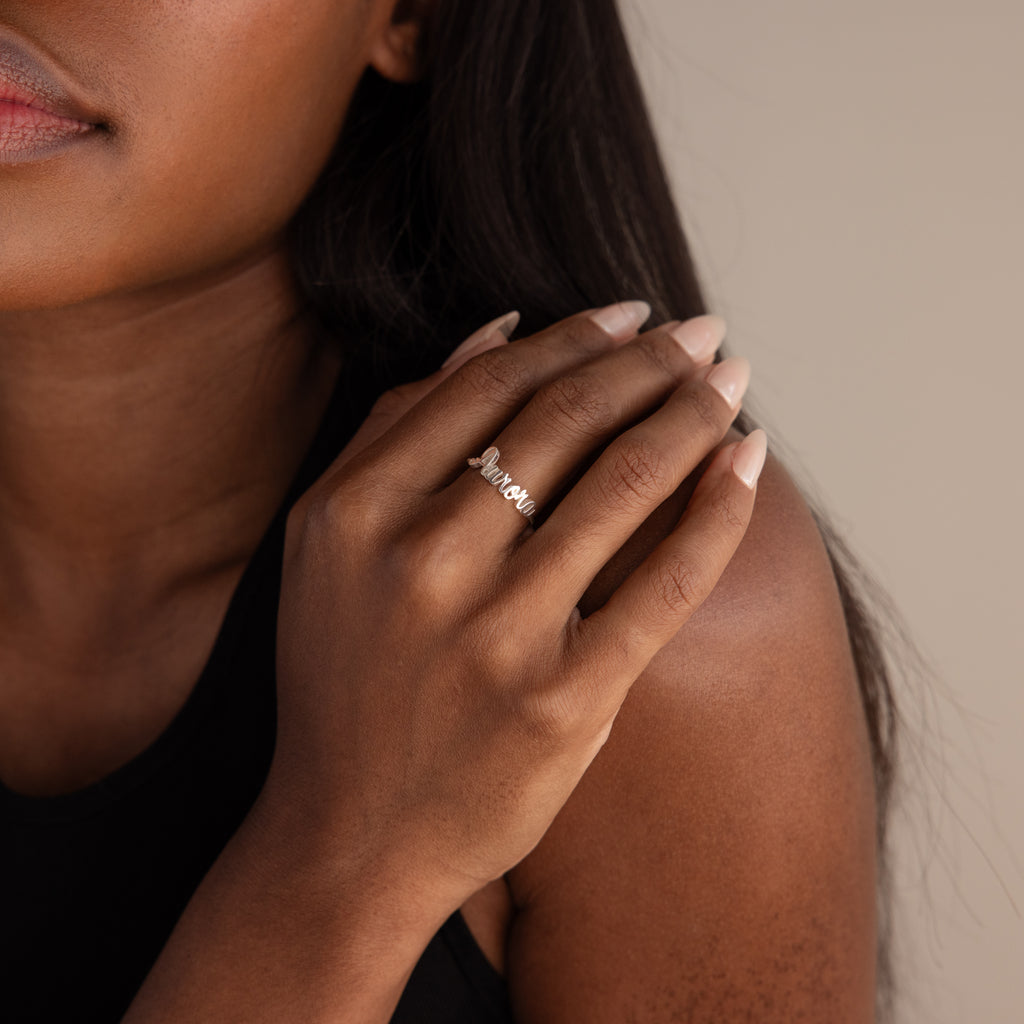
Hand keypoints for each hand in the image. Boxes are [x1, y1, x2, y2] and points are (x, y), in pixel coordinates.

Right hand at [266, 304, 765, 913]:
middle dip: (650, 361)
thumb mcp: (328, 546)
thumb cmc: (345, 682)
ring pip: (622, 482)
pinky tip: (747, 461)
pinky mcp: (564, 701)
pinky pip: (665, 583)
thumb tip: (495, 329)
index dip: (574, 336)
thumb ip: (394, 431)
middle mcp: (421, 561)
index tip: (631, 313)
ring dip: (692, 413)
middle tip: (701, 333)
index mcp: (356, 510)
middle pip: (562, 420)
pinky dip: (717, 510)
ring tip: (729, 381)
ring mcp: (495, 633)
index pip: (489, 386)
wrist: (349, 837)